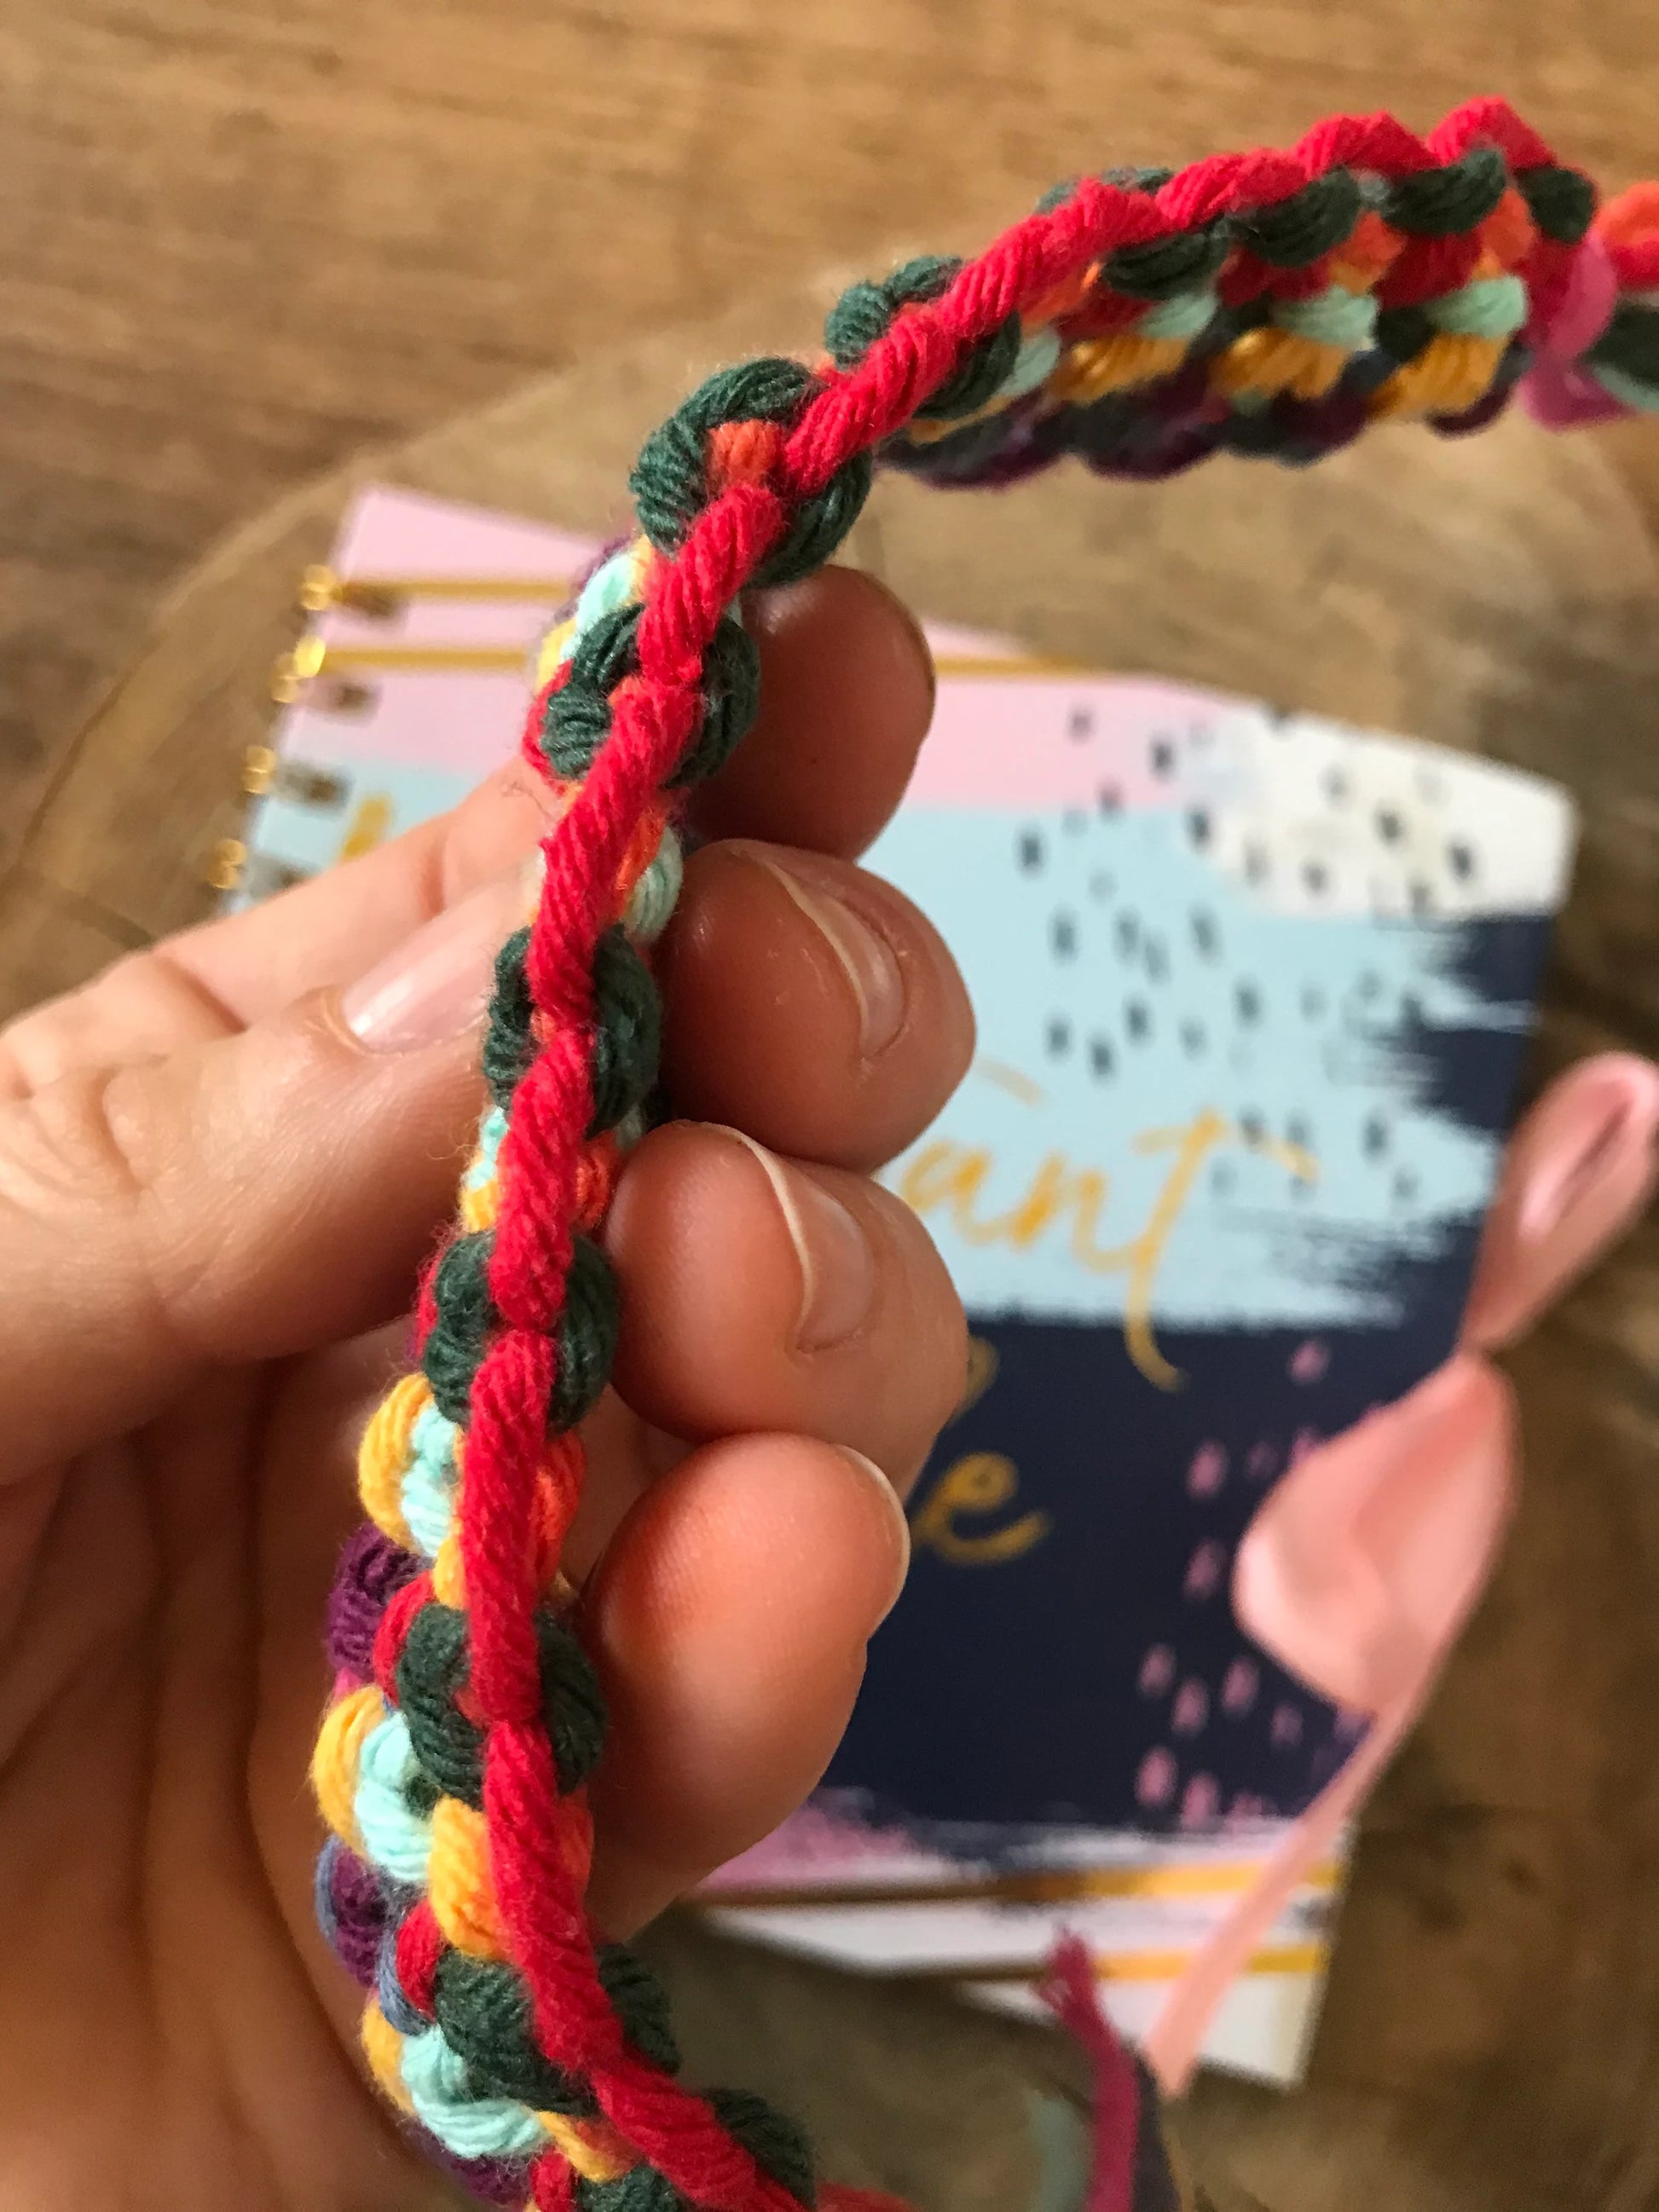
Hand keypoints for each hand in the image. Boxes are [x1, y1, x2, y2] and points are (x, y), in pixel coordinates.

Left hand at [0, 570, 969, 2209]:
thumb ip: (149, 1168)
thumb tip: (509, 960)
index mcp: (208, 1152)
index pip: (505, 913)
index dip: (690, 766)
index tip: (841, 657)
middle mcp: (384, 1332)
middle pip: (717, 1114)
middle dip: (799, 1035)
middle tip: (769, 1047)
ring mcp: (489, 1586)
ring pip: (784, 1391)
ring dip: (823, 1319)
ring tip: (730, 1332)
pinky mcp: (536, 1856)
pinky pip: (718, 1720)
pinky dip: (775, 1642)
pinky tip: (774, 1575)